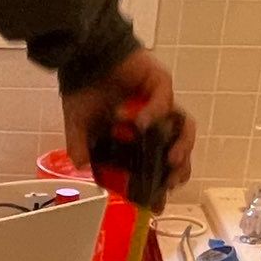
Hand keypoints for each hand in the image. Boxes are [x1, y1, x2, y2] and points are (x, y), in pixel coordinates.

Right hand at [62, 47, 196, 194]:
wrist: (83, 55)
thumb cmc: (82, 89)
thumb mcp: (77, 125)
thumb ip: (79, 147)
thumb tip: (80, 167)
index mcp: (136, 138)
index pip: (155, 166)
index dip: (158, 187)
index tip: (157, 205)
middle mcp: (152, 123)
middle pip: (178, 150)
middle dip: (179, 170)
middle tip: (170, 182)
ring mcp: (159, 104)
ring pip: (183, 129)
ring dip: (181, 147)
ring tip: (172, 160)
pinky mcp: (160, 84)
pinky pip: (167, 103)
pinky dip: (156, 114)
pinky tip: (142, 122)